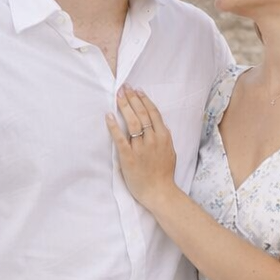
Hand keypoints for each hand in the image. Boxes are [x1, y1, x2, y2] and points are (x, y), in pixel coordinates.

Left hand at [106, 87, 177, 209]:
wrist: (159, 192)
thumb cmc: (164, 174)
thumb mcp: (170, 152)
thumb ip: (164, 138)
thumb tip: (159, 126)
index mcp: (164, 136)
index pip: (153, 113)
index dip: (144, 100)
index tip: (137, 90)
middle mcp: (152, 139)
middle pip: (141, 114)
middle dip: (132, 99)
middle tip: (124, 88)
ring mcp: (140, 148)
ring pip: (132, 122)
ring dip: (124, 107)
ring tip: (118, 96)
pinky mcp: (128, 157)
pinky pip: (119, 138)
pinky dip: (114, 126)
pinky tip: (109, 115)